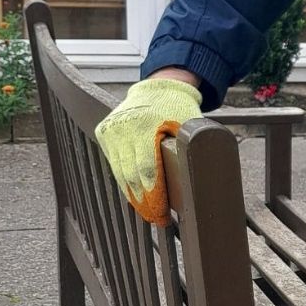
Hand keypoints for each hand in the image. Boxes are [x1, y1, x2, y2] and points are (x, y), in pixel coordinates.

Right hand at [92, 70, 203, 224]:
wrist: (160, 87)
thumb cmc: (180, 110)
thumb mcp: (191, 128)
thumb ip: (191, 152)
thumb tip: (201, 184)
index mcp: (146, 126)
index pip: (146, 171)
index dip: (154, 198)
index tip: (161, 216)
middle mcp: (124, 127)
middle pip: (131, 177)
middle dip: (144, 203)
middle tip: (156, 219)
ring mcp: (111, 129)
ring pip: (120, 173)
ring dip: (133, 195)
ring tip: (147, 210)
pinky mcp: (104, 132)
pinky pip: (114, 163)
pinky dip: (125, 180)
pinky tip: (136, 193)